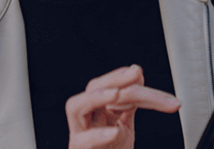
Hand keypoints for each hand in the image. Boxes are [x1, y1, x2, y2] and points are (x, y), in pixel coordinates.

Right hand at [65, 65, 181, 148]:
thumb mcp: (123, 126)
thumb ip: (128, 104)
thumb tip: (136, 72)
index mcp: (96, 111)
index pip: (103, 85)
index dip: (119, 76)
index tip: (138, 72)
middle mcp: (85, 120)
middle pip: (91, 89)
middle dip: (114, 79)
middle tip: (136, 74)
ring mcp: (79, 136)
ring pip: (75, 107)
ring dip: (97, 97)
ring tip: (116, 93)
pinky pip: (83, 142)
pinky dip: (98, 136)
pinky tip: (114, 132)